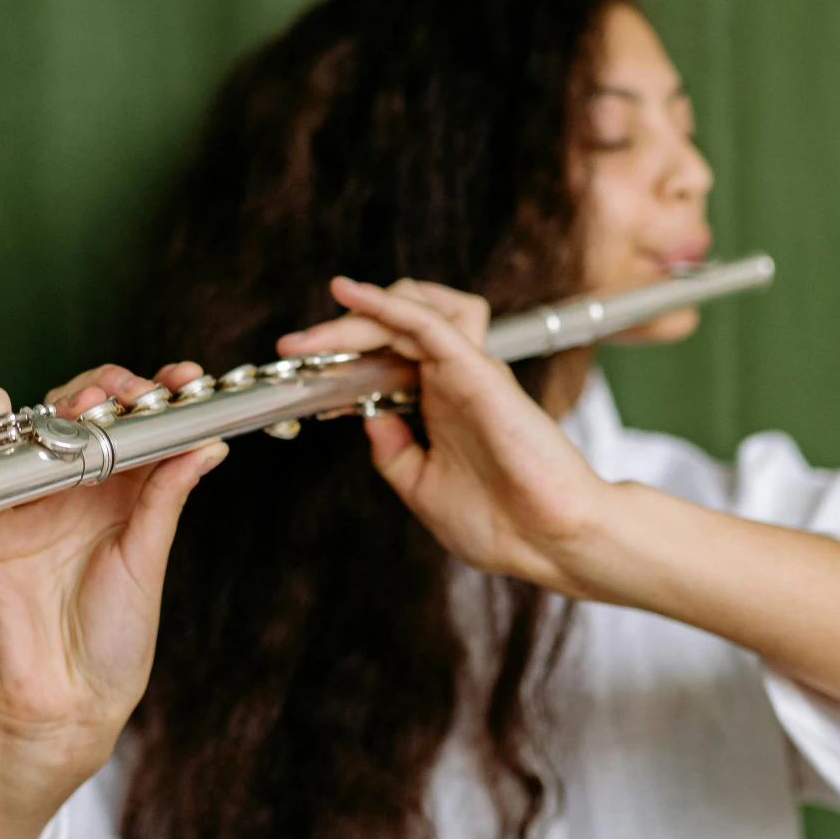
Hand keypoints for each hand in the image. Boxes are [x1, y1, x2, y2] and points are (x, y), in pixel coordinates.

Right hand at [0, 358, 225, 799]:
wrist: (61, 702)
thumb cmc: (114, 642)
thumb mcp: (147, 563)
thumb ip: (165, 500)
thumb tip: (209, 444)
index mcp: (128, 498)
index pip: (142, 428)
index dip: (161, 397)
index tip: (185, 380)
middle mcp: (81, 490)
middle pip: (90, 414)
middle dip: (111, 389)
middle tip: (132, 393)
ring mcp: (35, 500)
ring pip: (44, 428)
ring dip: (63, 402)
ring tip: (86, 402)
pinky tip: (1, 406)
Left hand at [279, 279, 607, 591]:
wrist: (549, 542)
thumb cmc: (500, 523)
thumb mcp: (422, 486)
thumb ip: (393, 450)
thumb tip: (363, 413)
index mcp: (439, 404)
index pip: (384, 358)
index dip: (339, 360)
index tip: (298, 377)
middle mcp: (452, 379)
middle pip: (388, 330)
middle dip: (334, 334)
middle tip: (290, 349)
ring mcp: (465, 371)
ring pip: (410, 309)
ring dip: (359, 314)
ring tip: (317, 335)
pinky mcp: (477, 371)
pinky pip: (428, 323)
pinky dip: (388, 305)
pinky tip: (351, 296)